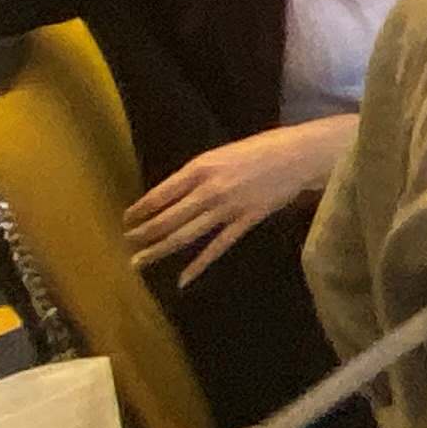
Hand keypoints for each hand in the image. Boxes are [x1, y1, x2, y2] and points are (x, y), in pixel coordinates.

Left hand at [127, 117, 348, 278]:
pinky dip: (198, 265)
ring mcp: (227, 208)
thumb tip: (173, 195)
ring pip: (185, 235)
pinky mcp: (246, 222)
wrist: (299, 155)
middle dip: (143, 234)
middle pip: (167, 219)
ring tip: (139, 262)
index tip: (127, 220)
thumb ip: (198, 175)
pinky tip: (182, 279)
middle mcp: (209, 189)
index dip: (140, 210)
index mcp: (200, 168)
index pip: (159, 194)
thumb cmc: (262, 148)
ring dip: (158, 250)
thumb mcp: (221, 154)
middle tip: (128, 244)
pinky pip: (217, 247)